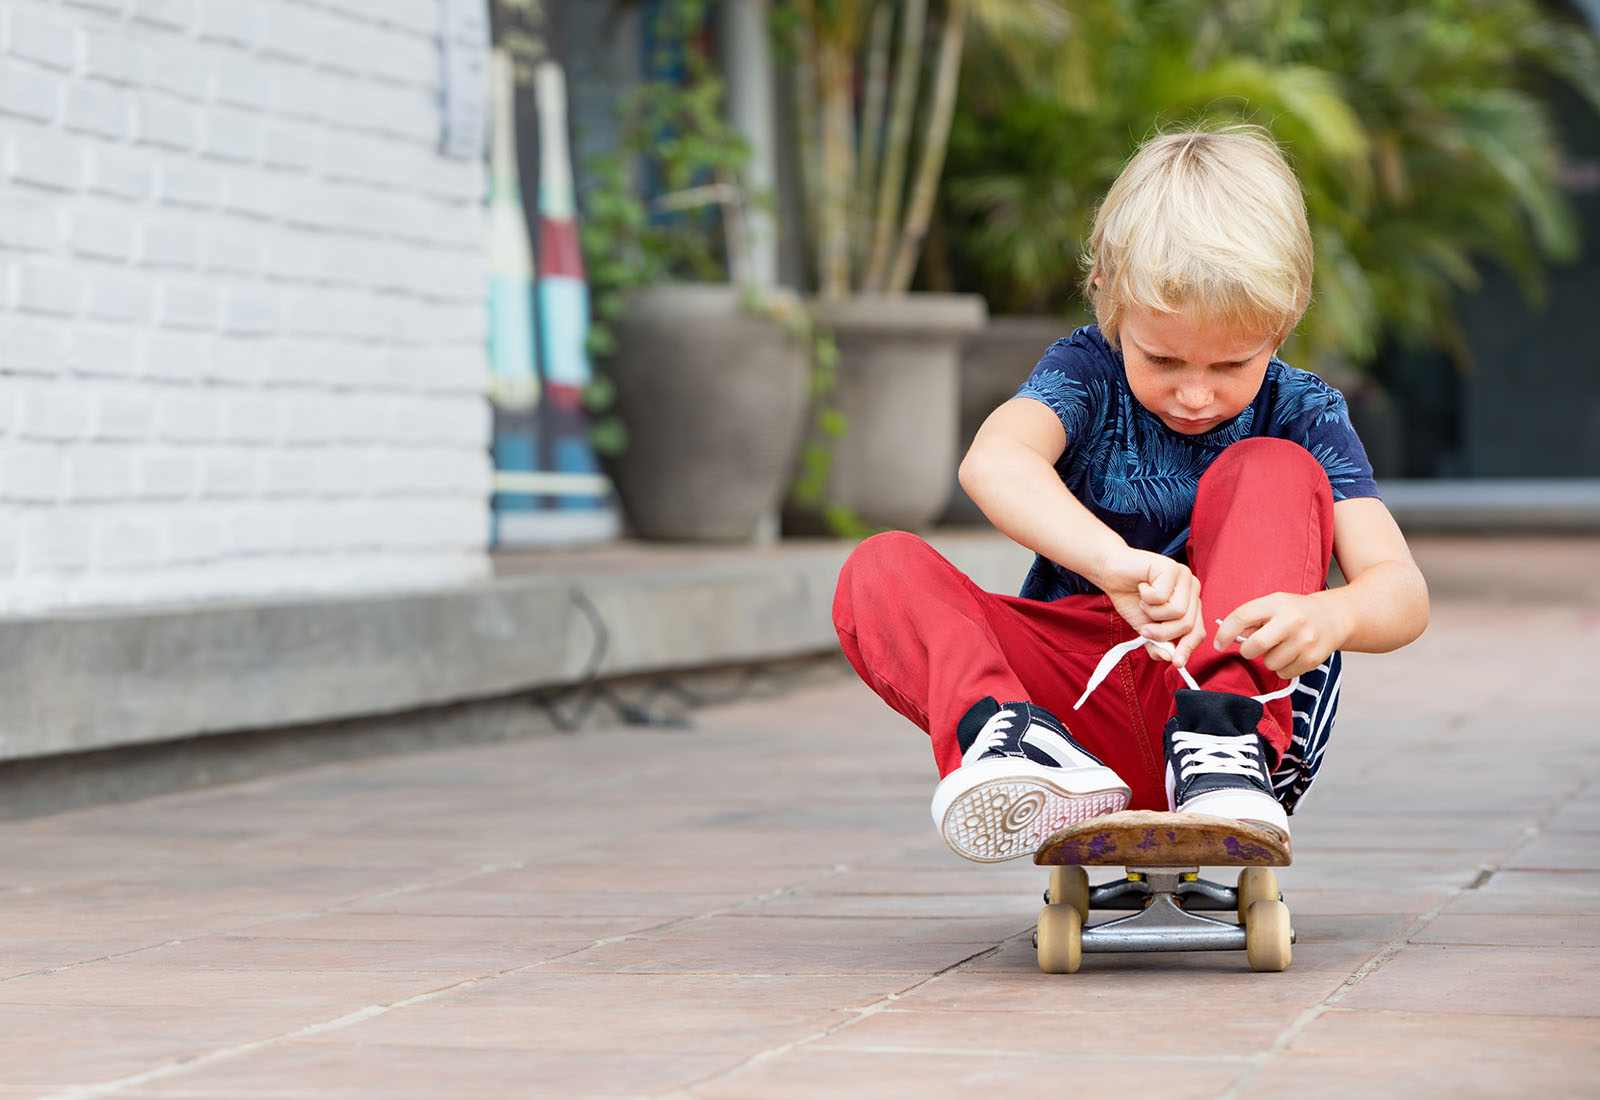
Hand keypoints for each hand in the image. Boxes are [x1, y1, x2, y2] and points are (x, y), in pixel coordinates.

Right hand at [1096, 547, 1205, 666]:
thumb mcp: (1144, 628)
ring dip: (1152, 613)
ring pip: (1177, 611)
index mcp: (1190, 604)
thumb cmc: (1131, 599)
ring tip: (1143, 602)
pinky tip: (1142, 586)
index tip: (1176, 663)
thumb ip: (1158, 644)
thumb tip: (1170, 658)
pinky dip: (1146, 597)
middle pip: (1187, 624)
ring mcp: (1184, 577)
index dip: (1187, 648)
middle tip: (1144, 630)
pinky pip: (1162, 596)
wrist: (1112, 574)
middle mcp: (1192, 590)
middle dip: (1162, 633)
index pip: (1198, 631)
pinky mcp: (1171, 568)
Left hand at [1214, 592, 1349, 679]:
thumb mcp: (1273, 604)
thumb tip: (1230, 638)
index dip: (1225, 633)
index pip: (1241, 617)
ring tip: (1280, 647)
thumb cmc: (1296, 612)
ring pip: (1269, 663)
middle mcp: (1292, 621)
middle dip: (1247, 651)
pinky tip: (1292, 654)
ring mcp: (1305, 641)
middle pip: (1254, 645)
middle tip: (1252, 648)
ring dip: (1269, 659)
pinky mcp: (1312, 659)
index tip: (1218, 644)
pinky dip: (1283, 668)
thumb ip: (1251, 618)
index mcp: (1277, 603)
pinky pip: (1284, 673)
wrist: (1334, 617)